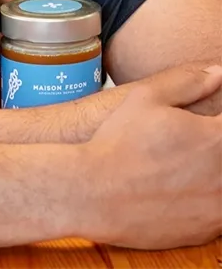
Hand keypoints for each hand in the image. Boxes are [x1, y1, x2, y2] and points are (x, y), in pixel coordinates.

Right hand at [81, 65, 221, 248]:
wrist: (94, 192)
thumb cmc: (117, 143)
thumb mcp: (144, 98)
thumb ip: (186, 82)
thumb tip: (217, 73)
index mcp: (217, 138)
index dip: (216, 122)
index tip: (206, 123)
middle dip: (211, 145)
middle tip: (188, 143)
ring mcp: (219, 208)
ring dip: (211, 172)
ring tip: (181, 164)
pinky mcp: (207, 231)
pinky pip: (218, 212)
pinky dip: (205, 198)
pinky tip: (178, 188)